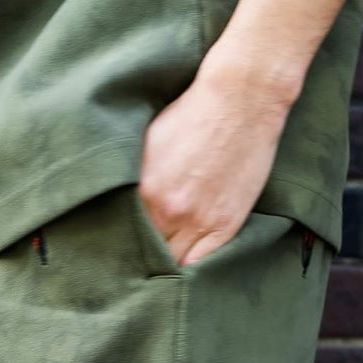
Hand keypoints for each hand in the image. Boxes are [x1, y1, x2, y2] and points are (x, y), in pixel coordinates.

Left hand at [137, 64, 292, 267]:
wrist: (242, 100)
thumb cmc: (194, 114)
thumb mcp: (148, 144)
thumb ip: (134, 181)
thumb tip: (120, 206)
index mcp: (147, 193)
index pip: (128, 235)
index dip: (126, 241)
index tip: (124, 245)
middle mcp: (172, 213)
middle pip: (151, 253)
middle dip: (147, 253)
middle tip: (142, 256)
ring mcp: (203, 221)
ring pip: (176, 261)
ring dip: (170, 262)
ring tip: (164, 260)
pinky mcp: (228, 224)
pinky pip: (206, 260)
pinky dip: (195, 262)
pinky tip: (187, 259)